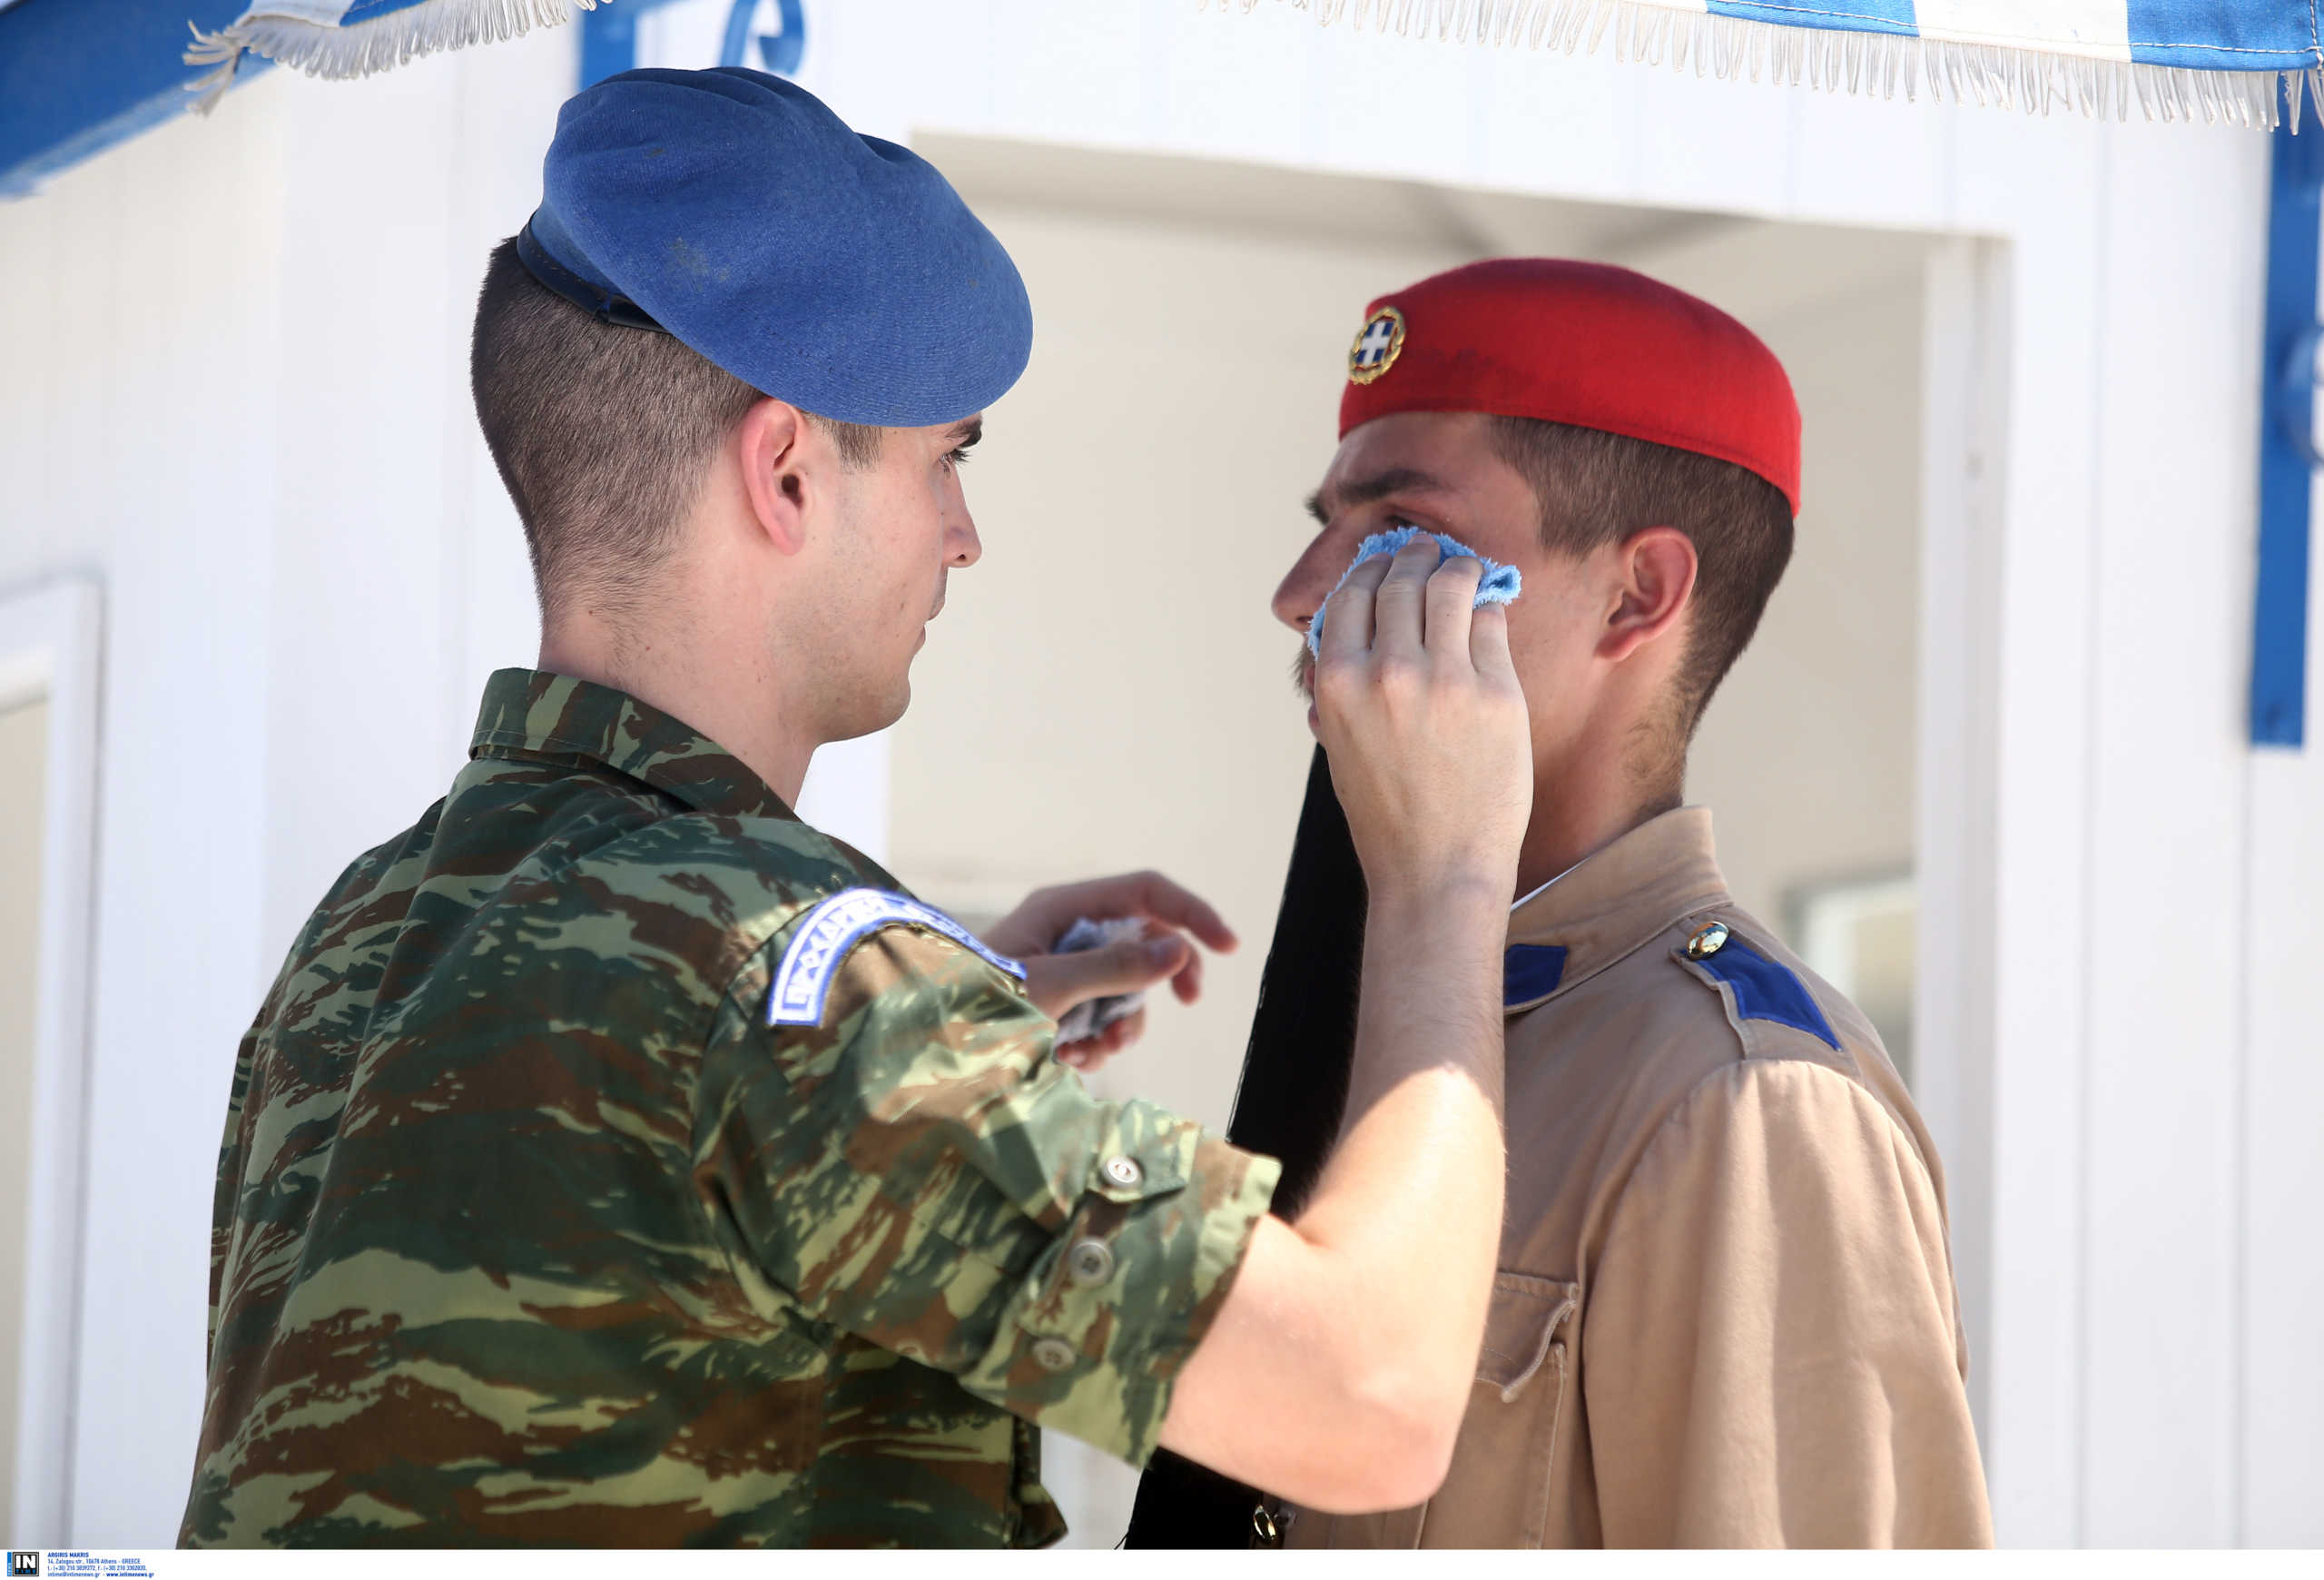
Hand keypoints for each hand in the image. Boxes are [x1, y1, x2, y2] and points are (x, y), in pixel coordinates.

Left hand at [984, 871, 1238, 1071]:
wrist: (923, 1047)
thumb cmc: (973, 1005)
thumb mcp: (1050, 987)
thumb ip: (1115, 968)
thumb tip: (1177, 950)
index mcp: (1063, 908)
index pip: (1145, 892)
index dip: (1190, 913)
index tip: (1229, 946)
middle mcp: (1066, 931)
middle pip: (1145, 938)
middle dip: (1164, 975)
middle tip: (1188, 1002)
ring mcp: (1063, 967)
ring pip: (1128, 985)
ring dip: (1125, 1021)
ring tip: (1096, 1052)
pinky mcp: (1058, 1003)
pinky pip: (1103, 1014)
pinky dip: (1101, 1039)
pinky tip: (1076, 1060)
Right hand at [1310, 537, 1531, 901]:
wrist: (1436, 870)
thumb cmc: (1386, 813)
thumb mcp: (1339, 743)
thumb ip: (1344, 683)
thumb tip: (1359, 626)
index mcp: (1338, 683)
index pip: (1352, 593)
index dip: (1370, 568)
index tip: (1385, 562)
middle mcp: (1387, 671)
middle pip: (1401, 580)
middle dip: (1415, 557)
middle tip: (1428, 551)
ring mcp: (1445, 680)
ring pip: (1451, 586)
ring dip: (1456, 568)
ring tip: (1464, 570)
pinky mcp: (1497, 694)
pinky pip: (1491, 625)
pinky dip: (1487, 610)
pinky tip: (1488, 612)